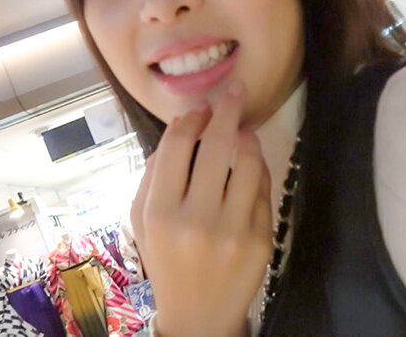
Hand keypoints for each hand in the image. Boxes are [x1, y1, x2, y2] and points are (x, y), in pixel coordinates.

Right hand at [130, 82, 272, 336]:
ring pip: (248, 162)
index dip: (190, 119)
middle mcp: (195, 219)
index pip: (177, 147)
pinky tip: (250, 165)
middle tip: (234, 90)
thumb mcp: (142, 222)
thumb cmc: (166, 261)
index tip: (199, 108)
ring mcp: (232, 230)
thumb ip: (154, 175)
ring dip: (247, 136)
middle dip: (227, 109)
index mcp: (159, 212)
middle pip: (216, 146)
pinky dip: (257, 170)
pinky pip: (263, 190)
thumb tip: (182, 127)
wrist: (198, 316)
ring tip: (243, 130)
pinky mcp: (260, 240)